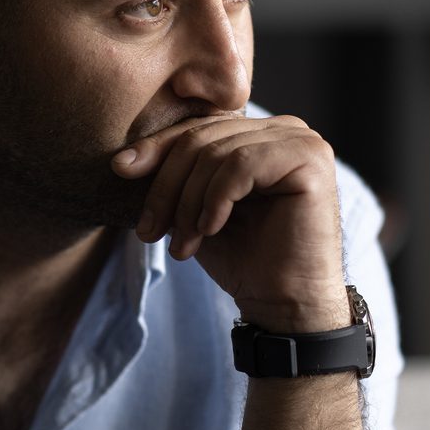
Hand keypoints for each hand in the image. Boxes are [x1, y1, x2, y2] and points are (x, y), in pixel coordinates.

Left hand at [113, 112, 346, 331]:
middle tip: (150, 231)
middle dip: (167, 186)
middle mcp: (284, 128)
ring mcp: (301, 140)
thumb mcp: (194, 210)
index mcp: (258, 133)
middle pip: (202, 137)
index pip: (196, 127)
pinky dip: (216, 199)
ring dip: (189, 203)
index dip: (156, 147)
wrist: (282, 302)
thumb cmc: (241, 257)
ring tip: (183, 244)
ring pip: (217, 153)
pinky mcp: (310, 159)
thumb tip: (123, 160)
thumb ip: (174, 179)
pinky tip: (211, 229)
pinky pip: (242, 165)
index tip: (120, 170)